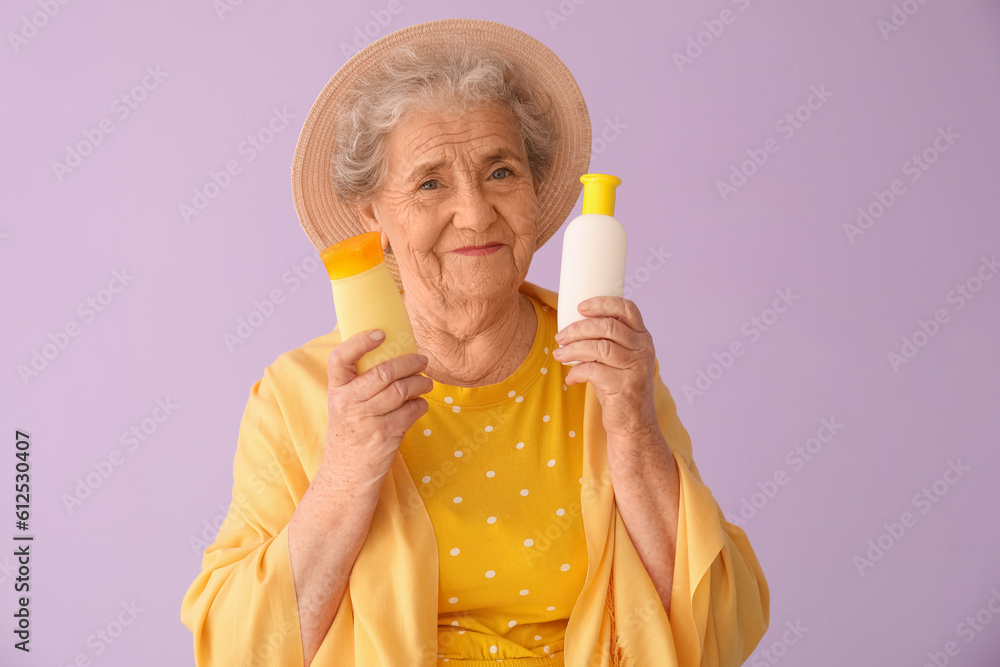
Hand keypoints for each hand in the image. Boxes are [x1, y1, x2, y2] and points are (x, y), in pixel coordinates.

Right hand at [321, 330, 433, 492]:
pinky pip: (412, 411)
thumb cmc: (350, 431)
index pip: (340, 359)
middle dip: (409, 362)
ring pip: (402, 390)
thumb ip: (359, 382)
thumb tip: (389, 351)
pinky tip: (419, 404)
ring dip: (420, 382)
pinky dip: (420, 404)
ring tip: (426, 381)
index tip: (380, 333)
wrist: (347, 473)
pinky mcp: (386, 435)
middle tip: (421, 360)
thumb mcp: (344, 404)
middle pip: (384, 372)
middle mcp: (349, 403)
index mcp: (337, 390)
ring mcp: (367, 420)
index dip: (359, 342)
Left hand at [553, 297, 658, 439]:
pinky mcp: (624, 386)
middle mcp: (643, 349)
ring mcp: (635, 368)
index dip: (602, 303)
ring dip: (573, 349)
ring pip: (599, 347)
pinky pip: (593, 370)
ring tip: (559, 355)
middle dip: (578, 328)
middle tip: (560, 336)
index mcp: (642, 337)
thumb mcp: (618, 359)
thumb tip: (572, 325)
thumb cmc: (619, 388)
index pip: (627, 309)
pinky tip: (571, 378)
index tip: (580, 307)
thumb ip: (605, 340)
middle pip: (608, 326)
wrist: (633, 424)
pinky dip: (576, 372)